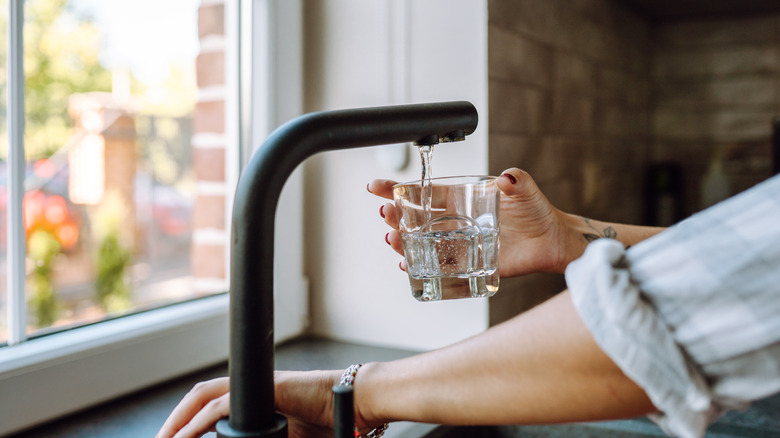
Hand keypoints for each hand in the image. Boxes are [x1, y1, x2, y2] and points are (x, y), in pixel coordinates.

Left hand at [156, 371, 378, 437]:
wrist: (353, 404)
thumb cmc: (327, 422)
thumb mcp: (284, 437)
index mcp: (255, 400)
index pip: (212, 405)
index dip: (188, 421)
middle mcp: (253, 389)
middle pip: (201, 397)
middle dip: (174, 421)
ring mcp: (258, 387)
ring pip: (205, 398)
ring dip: (180, 421)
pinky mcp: (266, 390)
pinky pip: (223, 406)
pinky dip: (200, 423)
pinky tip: (185, 437)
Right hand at [368, 168, 571, 275]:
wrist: (551, 240)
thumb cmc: (536, 211)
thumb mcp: (525, 189)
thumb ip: (516, 180)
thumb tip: (507, 177)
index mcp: (461, 199)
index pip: (425, 193)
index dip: (399, 189)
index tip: (377, 187)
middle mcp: (455, 221)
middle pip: (416, 219)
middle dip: (396, 215)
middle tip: (385, 213)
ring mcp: (459, 243)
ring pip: (422, 243)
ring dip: (403, 241)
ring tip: (392, 239)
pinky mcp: (469, 264)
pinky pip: (439, 267)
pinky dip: (422, 267)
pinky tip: (408, 264)